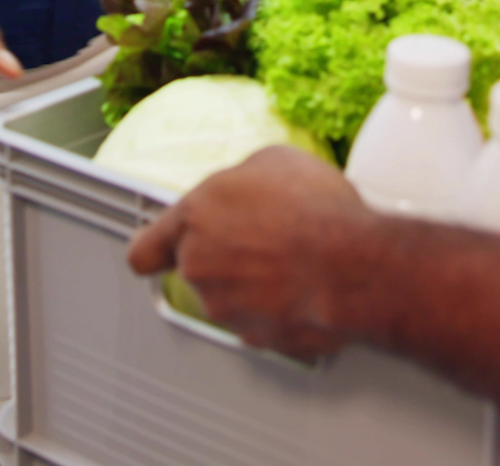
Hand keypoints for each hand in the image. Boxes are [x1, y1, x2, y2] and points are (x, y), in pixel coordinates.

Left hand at [126, 147, 377, 359]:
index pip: (146, 248)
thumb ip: (241, 181)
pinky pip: (260, 323)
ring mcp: (226, 308)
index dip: (153, 251)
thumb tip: (247, 188)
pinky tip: (303, 290)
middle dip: (222, 259)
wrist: (353, 265)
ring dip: (251, 286)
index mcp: (194, 218)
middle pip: (195, 269)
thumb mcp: (272, 162)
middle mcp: (200, 267)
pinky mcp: (257, 338)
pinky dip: (276, 312)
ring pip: (228, 299)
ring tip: (291, 263)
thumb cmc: (315, 211)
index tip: (156, 253)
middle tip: (261, 243)